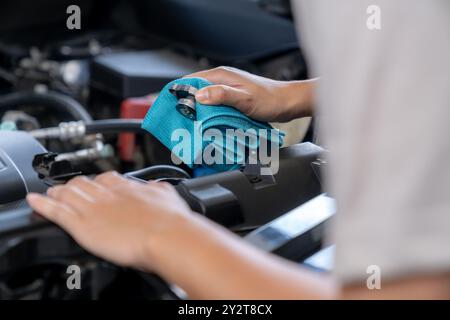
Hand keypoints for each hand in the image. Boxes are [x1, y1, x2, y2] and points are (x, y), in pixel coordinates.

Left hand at [26, 172, 193, 271]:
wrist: (167, 235)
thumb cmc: (171, 220)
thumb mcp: (167, 195)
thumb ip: (157, 189)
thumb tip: (157, 187)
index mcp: (127, 188)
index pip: (105, 178)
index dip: (96, 181)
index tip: (93, 184)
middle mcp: (108, 194)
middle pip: (83, 184)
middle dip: (74, 185)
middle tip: (68, 189)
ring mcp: (93, 208)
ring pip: (68, 195)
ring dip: (58, 193)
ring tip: (50, 194)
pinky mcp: (83, 225)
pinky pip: (57, 212)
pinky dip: (44, 205)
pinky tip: (36, 201)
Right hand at [185, 66, 315, 121]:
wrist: (288, 103)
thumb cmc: (270, 100)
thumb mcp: (244, 99)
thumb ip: (221, 95)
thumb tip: (199, 95)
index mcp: (220, 75)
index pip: (189, 81)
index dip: (178, 94)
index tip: (170, 108)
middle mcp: (221, 80)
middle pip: (194, 91)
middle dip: (185, 106)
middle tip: (179, 122)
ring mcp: (226, 90)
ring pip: (203, 100)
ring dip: (197, 112)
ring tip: (190, 126)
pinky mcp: (231, 99)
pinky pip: (214, 106)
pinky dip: (208, 115)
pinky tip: (206, 125)